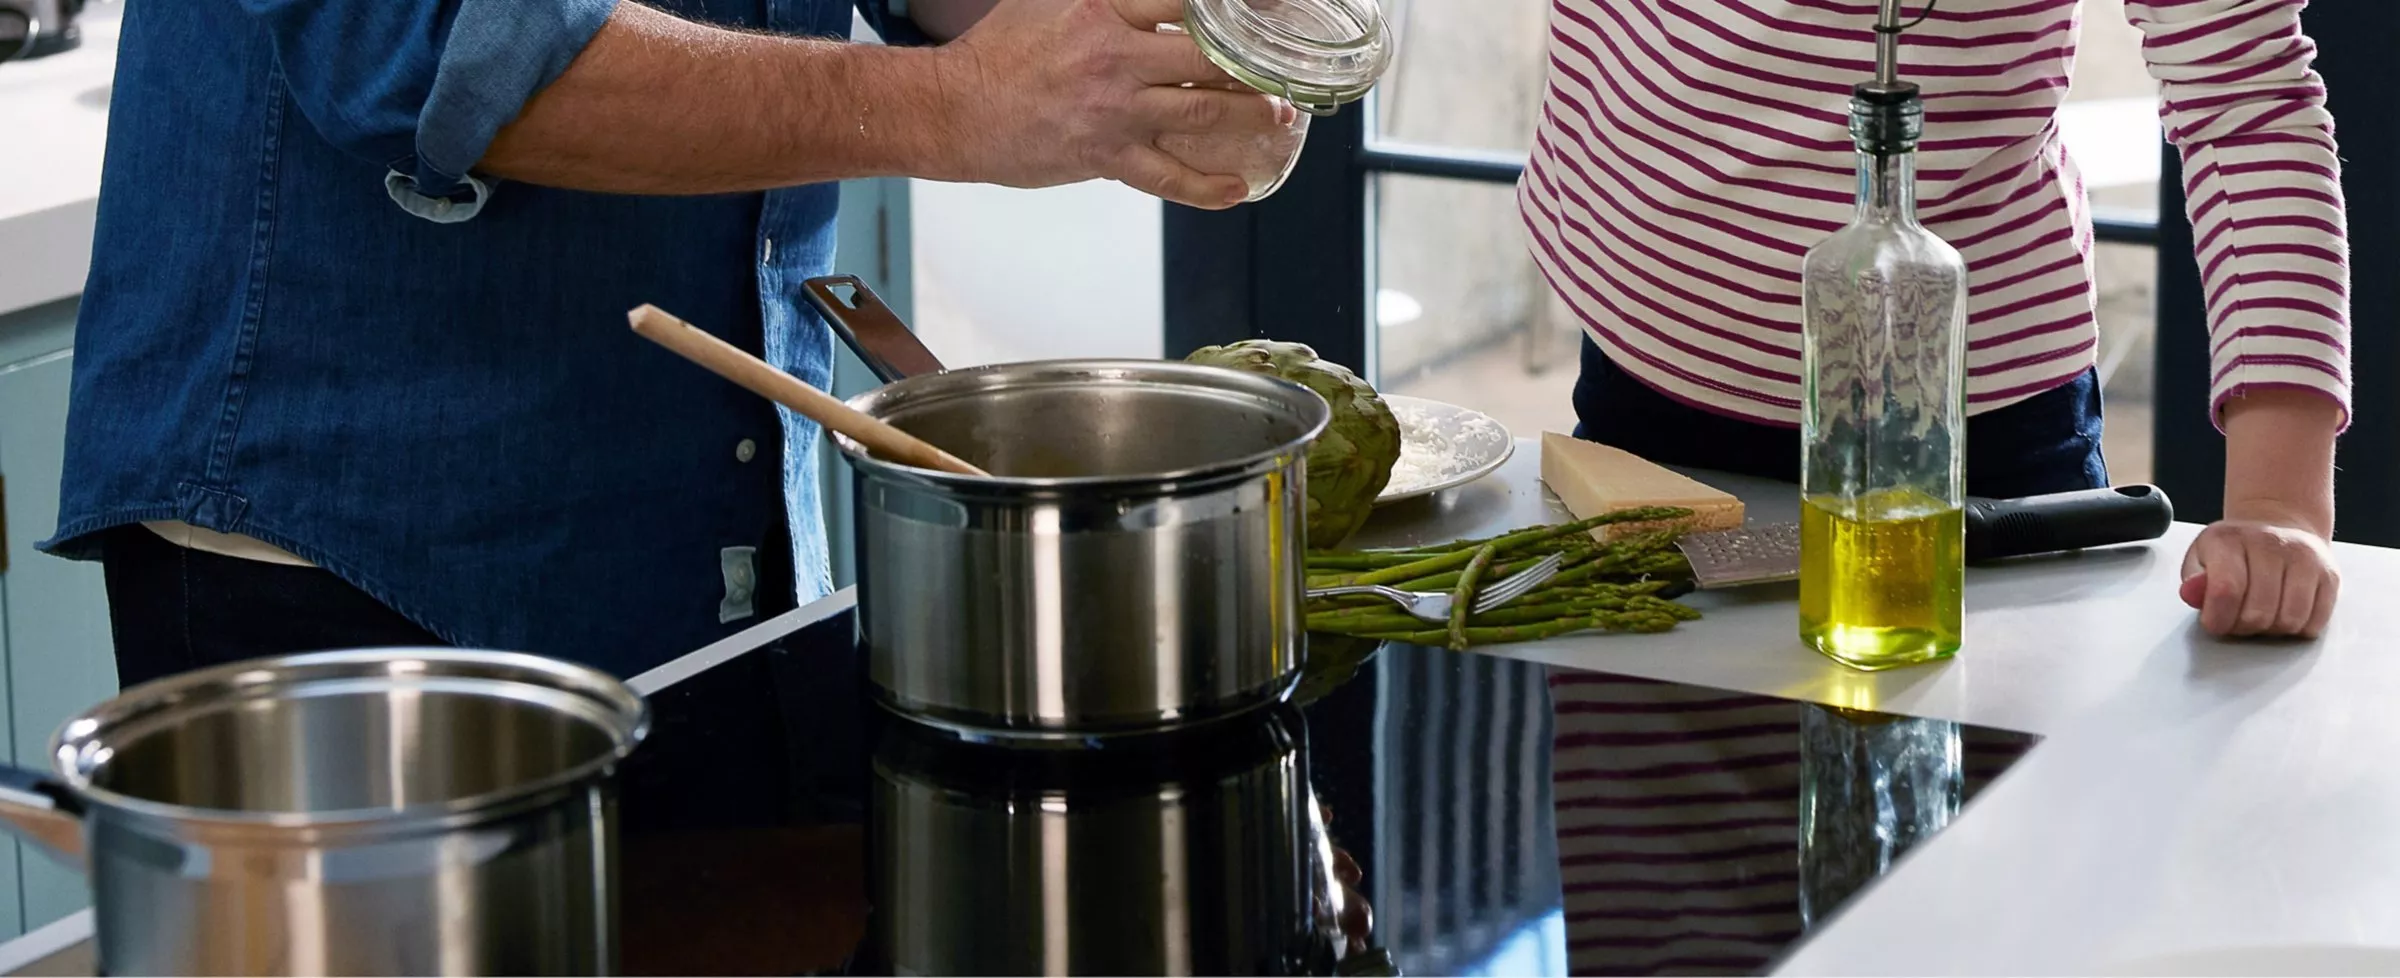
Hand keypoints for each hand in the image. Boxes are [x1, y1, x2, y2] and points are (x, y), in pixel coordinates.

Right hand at [930, 0, 1294, 206]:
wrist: (954, 109)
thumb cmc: (998, 53)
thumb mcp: (1050, 0)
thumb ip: (1106, 0)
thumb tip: (1149, 4)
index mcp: (1105, 10)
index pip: (1188, 1)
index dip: (1234, 7)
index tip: (1267, 10)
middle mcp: (1116, 57)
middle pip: (1207, 55)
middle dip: (1253, 64)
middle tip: (1283, 69)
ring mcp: (1114, 110)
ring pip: (1200, 111)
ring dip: (1247, 115)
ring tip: (1278, 117)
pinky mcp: (1105, 155)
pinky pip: (1168, 176)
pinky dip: (1207, 187)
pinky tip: (1236, 189)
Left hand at [2185, 387, 2344, 638]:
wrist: (2279, 522)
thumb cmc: (2231, 549)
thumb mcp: (2200, 556)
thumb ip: (2193, 578)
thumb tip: (2196, 595)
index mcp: (2229, 539)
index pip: (2224, 592)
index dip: (2215, 615)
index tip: (2213, 618)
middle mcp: (2270, 545)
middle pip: (2256, 611)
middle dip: (2241, 623)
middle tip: (2236, 614)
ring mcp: (2304, 559)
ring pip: (2287, 618)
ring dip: (2269, 626)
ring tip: (2259, 609)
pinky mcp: (2330, 575)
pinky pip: (2315, 620)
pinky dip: (2297, 625)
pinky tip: (2285, 608)